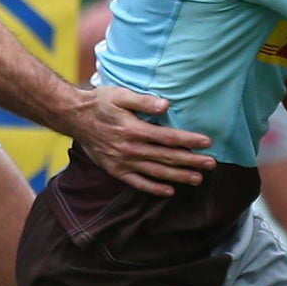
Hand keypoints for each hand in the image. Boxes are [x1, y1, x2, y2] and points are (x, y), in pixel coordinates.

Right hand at [72, 84, 213, 196]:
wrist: (74, 117)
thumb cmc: (100, 102)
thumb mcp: (120, 95)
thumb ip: (144, 100)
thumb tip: (167, 105)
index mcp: (135, 130)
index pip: (169, 138)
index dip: (189, 141)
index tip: (207, 143)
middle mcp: (131, 149)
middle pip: (167, 157)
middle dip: (192, 161)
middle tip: (212, 164)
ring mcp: (123, 162)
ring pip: (157, 172)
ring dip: (179, 177)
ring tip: (198, 179)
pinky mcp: (116, 170)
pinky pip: (138, 183)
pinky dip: (154, 189)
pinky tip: (169, 191)